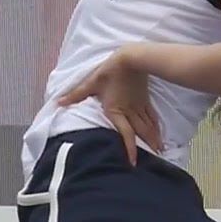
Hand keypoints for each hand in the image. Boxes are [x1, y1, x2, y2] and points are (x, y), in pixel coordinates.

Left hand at [56, 47, 163, 164]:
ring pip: (148, 126)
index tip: (133, 163)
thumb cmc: (110, 70)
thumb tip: (59, 102)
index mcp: (116, 111)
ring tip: (160, 150)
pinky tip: (159, 131)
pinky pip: (152, 116)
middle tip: (156, 159)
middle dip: (148, 146)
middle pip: (141, 133)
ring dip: (154, 138)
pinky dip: (156, 125)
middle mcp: (130, 112)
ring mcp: (139, 106)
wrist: (132, 58)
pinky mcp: (145, 99)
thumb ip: (76, 94)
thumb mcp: (92, 82)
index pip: (126, 134)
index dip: (129, 149)